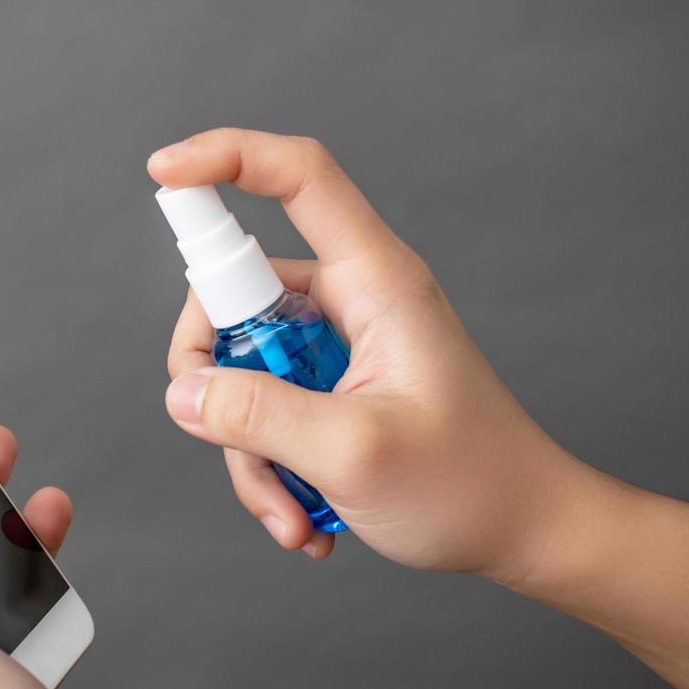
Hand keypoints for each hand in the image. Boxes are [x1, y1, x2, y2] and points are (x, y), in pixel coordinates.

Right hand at [152, 128, 576, 580]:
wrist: (525, 532)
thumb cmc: (472, 485)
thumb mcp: (353, 453)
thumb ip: (259, 416)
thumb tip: (185, 391)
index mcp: (377, 281)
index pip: (298, 176)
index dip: (225, 156)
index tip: (163, 172)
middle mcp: (355, 299)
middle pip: (239, 290)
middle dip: (217, 376)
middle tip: (228, 436)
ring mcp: (341, 344)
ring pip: (244, 365)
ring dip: (248, 448)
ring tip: (292, 511)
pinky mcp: (333, 387)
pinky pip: (267, 409)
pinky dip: (270, 466)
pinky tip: (304, 516)